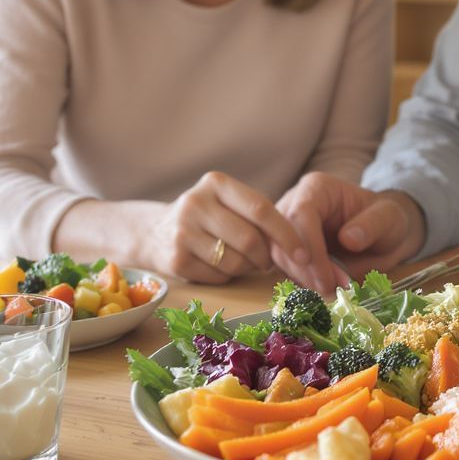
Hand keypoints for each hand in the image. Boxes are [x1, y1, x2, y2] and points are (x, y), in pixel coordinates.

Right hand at [146, 172, 307, 282]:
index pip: (261, 209)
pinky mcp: (176, 260)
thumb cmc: (209, 217)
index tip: (304, 254)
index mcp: (216, 183)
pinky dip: (228, 276)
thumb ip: (258, 215)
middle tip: (268, 262)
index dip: (287, 234)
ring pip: (236, 261)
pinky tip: (219, 266)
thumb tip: (298, 246)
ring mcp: (182, 232)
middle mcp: (196, 203)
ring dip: (248, 268)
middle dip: (267, 256)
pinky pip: (219, 276)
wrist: (154, 232)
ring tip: (243, 262)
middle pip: (250, 239)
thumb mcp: (229, 203)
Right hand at [274, 172, 426, 294]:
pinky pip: (285, 270)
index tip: (322, 273)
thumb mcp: (389, 217)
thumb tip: (348, 239)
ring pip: (280, 257)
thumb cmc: (384, 219)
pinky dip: (303, 285)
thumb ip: (372, 225)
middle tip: (332, 289)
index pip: (302, 213)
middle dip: (306, 268)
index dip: (309, 244)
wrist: (382, 236)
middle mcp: (295, 205)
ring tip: (334, 291)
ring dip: (305, 279)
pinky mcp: (288, 251)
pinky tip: (324, 292)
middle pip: (283, 237)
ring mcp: (288, 228)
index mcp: (317, 188)